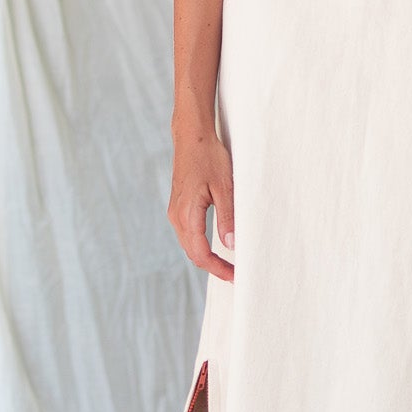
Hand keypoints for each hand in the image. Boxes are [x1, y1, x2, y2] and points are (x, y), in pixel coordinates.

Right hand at [168, 127, 235, 280]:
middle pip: (193, 254)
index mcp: (187, 214)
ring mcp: (175, 211)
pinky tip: (215, 246)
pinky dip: (201, 245)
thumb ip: (227, 217)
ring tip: (228, 264)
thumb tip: (231, 246)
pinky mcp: (179, 206)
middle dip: (213, 267)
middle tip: (235, 274)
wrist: (192, 136)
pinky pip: (188, 234)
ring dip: (207, 257)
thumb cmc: (209, 157)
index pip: (201, 254)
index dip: (218, 268)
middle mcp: (176, 216)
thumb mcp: (224, 187)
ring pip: (189, 245)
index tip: (235, 276)